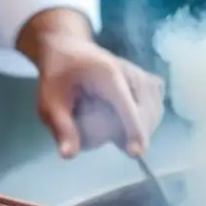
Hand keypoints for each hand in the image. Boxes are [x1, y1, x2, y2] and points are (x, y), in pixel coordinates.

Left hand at [18, 9, 164, 158]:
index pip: (127, 105)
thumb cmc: (58, 75)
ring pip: (151, 114)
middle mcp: (130, 74)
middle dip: (128, 132)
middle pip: (143, 114)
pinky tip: (126, 119)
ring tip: (108, 120)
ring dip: (136, 128)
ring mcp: (142, 77)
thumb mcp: (50, 102)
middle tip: (101, 130)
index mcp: (107, 75)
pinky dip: (145, 121)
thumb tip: (68, 155)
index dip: (132, 130)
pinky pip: (154, 110)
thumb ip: (62, 129)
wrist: (70, 49)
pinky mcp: (149, 84)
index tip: (136, 153)